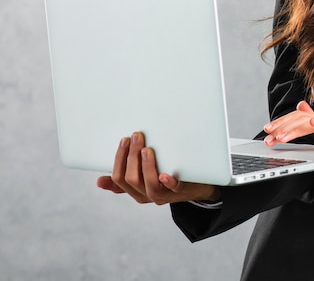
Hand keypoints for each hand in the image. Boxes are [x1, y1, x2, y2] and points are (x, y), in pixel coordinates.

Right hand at [96, 132, 221, 204]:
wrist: (196, 188)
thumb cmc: (166, 181)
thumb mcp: (144, 181)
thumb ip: (125, 180)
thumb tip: (99, 181)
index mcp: (136, 191)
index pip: (119, 179)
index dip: (119, 159)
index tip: (124, 140)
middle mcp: (147, 195)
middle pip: (132, 180)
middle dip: (132, 157)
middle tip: (136, 136)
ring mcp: (164, 195)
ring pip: (150, 186)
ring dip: (147, 166)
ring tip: (147, 149)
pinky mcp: (181, 191)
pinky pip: (174, 189)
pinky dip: (168, 182)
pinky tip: (165, 174)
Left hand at [263, 102, 313, 177]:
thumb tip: (301, 108)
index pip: (299, 118)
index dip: (283, 122)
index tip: (268, 129)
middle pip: (302, 118)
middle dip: (283, 126)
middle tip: (269, 134)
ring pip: (313, 122)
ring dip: (295, 128)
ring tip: (281, 135)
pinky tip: (312, 122)